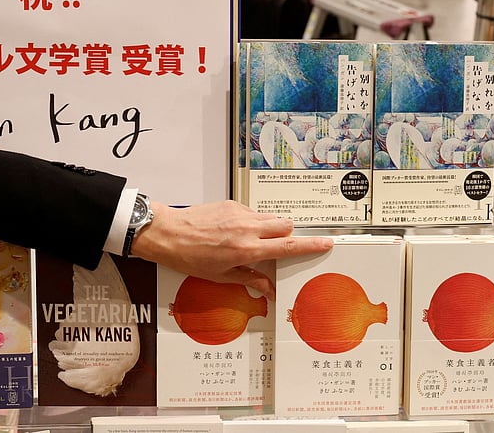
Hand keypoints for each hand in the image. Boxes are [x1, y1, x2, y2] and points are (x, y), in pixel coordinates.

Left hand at [130, 200, 332, 299]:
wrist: (167, 233)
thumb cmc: (189, 257)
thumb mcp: (220, 276)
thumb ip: (249, 279)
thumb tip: (268, 288)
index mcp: (247, 249)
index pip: (288, 246)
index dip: (310, 246)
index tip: (326, 244)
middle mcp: (247, 228)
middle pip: (286, 225)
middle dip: (288, 235)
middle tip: (278, 247)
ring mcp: (239, 213)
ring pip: (270, 217)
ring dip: (269, 228)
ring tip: (252, 241)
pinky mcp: (231, 203)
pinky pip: (252, 212)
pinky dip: (252, 222)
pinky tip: (234, 232)